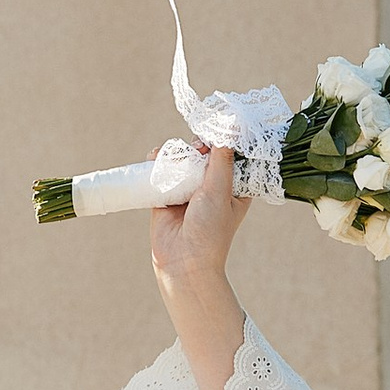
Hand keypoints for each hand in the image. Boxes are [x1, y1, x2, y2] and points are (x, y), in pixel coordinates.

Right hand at [151, 144, 252, 303]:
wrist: (182, 261)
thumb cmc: (210, 231)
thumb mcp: (220, 191)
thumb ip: (221, 159)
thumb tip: (229, 128)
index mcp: (233, 187)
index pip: (230, 155)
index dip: (223, 141)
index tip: (216, 131)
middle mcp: (212, 187)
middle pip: (204, 153)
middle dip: (198, 147)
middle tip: (196, 150)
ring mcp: (188, 190)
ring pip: (182, 159)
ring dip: (177, 153)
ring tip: (176, 159)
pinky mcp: (167, 194)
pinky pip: (162, 170)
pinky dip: (158, 162)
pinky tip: (156, 158)